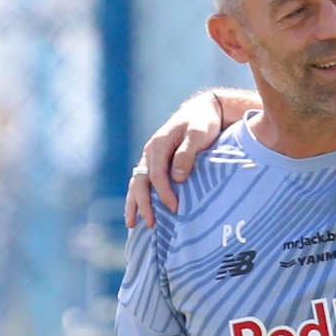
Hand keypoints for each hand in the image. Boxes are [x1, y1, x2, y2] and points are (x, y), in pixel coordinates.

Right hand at [123, 91, 223, 228]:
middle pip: (140, 182)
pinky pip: (142, 182)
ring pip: (136, 183)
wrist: (203, 111)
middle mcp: (150, 152)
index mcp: (159, 144)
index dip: (163, 193)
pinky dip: (138, 197)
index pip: (156, 174)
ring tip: (132, 224)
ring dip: (134, 204)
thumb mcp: (198, 134)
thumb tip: (177, 178)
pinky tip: (139, 212)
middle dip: (143, 204)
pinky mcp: (155, 163)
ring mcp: (150, 157)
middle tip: (150, 224)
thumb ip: (187, 154)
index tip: (174, 208)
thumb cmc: (203, 122)